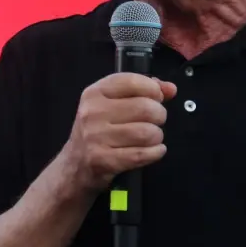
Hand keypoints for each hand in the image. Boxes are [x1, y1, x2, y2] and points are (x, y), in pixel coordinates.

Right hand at [61, 73, 176, 192]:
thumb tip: (170, 88)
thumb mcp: (112, 105)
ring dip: (157, 136)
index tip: (157, 98)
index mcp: (94, 93)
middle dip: (159, 115)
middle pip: (145, 108)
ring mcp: (96, 137)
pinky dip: (155, 152)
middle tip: (156, 121)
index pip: (132, 81)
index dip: (153, 89)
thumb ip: (142, 91)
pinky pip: (142, 154)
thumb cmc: (99, 131)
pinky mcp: (103, 160)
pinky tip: (154, 150)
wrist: (75, 165)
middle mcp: (92, 112)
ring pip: (147, 132)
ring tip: (152, 138)